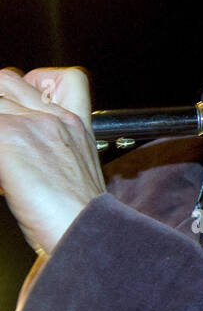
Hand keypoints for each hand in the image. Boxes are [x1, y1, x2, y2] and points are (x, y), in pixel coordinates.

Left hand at [0, 66, 106, 254]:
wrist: (85, 232)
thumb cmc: (77, 215)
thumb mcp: (75, 172)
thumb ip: (50, 149)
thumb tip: (18, 156)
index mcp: (76, 122)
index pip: (49, 79)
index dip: (20, 87)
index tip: (11, 110)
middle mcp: (56, 116)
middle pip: (5, 78)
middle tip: (0, 135)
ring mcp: (32, 124)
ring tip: (2, 151)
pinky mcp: (9, 137)